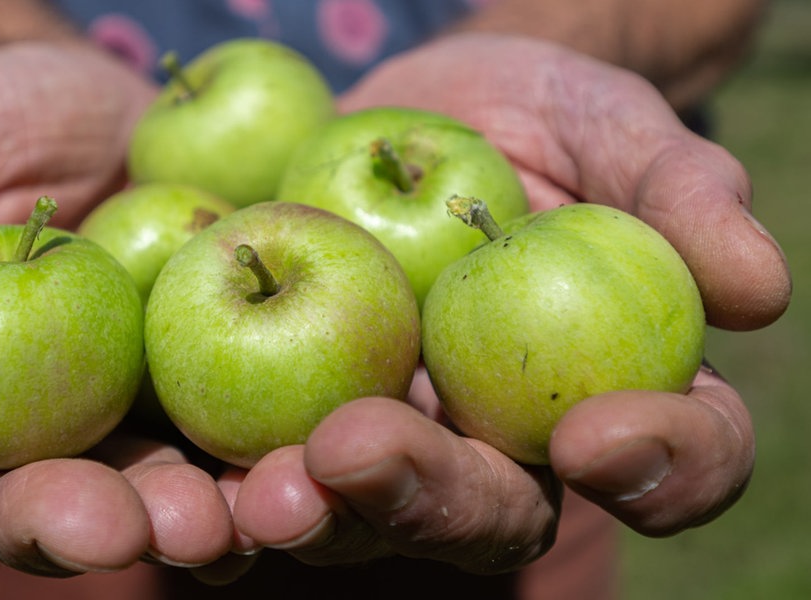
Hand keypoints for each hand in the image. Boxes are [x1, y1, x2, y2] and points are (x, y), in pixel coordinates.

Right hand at [0, 40, 250, 575]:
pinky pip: (235, 447)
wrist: (109, 107)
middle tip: (110, 529)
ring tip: (209, 521)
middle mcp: (27, 432)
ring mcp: (126, 423)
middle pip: (33, 508)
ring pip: (145, 500)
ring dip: (178, 522)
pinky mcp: (212, 394)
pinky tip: (292, 472)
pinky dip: (261, 470)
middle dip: (71, 524)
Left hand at [229, 33, 790, 572]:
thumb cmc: (531, 117)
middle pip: (486, 510)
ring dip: (313, 511)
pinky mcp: (285, 420)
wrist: (402, 116)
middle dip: (429, 494)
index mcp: (606, 395)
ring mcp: (387, 440)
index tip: (602, 435)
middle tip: (364, 458)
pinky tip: (179, 481)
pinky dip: (217, 483)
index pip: (668, 458)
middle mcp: (498, 446)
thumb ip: (678, 196)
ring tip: (263, 493)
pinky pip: (256, 469)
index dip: (659, 466)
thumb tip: (758, 289)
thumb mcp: (608, 129)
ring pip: (362, 511)